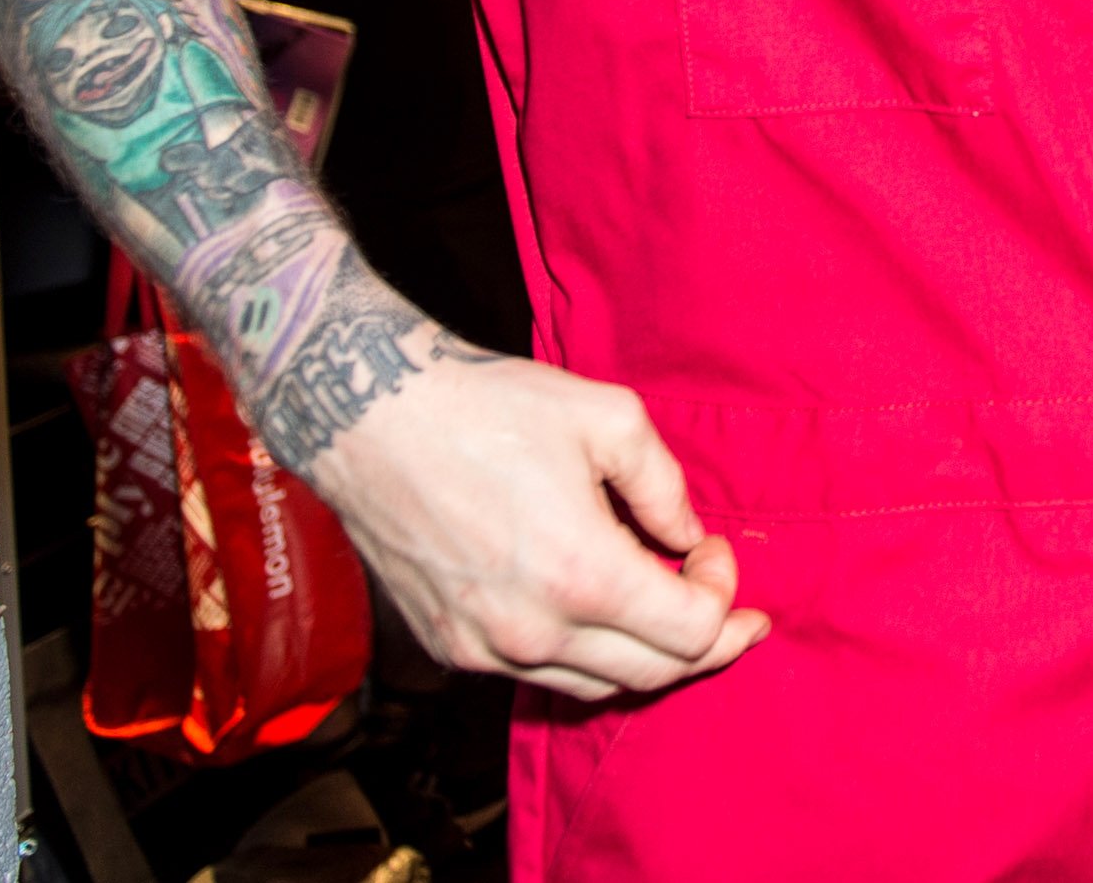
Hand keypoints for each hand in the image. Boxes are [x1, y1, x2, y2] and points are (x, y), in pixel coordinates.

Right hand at [305, 335, 771, 701]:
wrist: (369, 420)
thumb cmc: (488, 407)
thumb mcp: (609, 418)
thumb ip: (665, 486)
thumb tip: (688, 536)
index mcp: (583, 575)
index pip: (691, 633)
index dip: (722, 595)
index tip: (712, 550)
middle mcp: (534, 630)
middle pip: (653, 674)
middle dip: (704, 641)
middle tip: (721, 600)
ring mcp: (486, 648)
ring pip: (596, 684)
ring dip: (643, 652)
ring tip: (661, 603)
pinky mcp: (451, 648)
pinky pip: (538, 674)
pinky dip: (583, 653)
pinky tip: (593, 610)